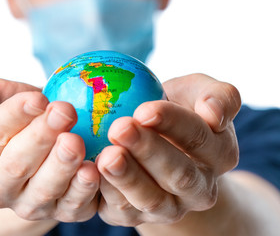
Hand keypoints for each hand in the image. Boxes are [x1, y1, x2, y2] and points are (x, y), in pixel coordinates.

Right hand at [0, 78, 99, 222]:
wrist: (45, 144)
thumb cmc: (22, 116)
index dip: (15, 115)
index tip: (39, 98)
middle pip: (16, 165)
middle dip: (40, 137)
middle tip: (63, 112)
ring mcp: (29, 204)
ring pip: (43, 189)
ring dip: (60, 165)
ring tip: (74, 141)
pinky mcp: (61, 211)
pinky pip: (71, 205)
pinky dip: (82, 189)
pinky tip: (91, 170)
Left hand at [96, 74, 240, 225]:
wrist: (158, 143)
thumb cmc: (177, 111)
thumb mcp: (200, 94)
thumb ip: (219, 96)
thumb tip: (213, 113)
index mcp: (219, 154)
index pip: (199, 138)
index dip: (173, 123)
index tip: (145, 110)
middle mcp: (199, 189)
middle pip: (178, 174)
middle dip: (148, 151)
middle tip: (121, 128)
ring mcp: (169, 207)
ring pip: (151, 199)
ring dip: (127, 178)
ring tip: (107, 156)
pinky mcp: (137, 217)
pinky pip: (123, 210)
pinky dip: (107, 193)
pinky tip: (90, 172)